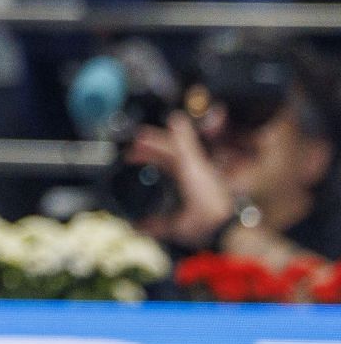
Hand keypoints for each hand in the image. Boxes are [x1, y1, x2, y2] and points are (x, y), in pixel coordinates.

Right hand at [128, 113, 236, 246]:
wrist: (217, 228)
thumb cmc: (205, 194)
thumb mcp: (191, 163)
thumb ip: (183, 141)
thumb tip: (176, 116)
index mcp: (189, 166)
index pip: (167, 148)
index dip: (152, 141)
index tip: (135, 138)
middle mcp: (185, 182)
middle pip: (162, 166)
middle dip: (145, 159)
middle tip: (126, 156)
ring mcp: (180, 202)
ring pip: (159, 190)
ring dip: (143, 186)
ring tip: (126, 182)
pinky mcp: (175, 224)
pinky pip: (157, 223)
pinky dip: (146, 224)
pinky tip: (135, 223)